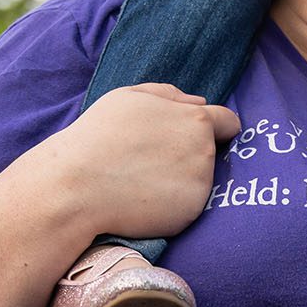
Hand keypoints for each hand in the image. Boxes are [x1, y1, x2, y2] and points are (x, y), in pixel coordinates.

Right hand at [45, 84, 240, 240]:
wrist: (77, 186)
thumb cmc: (99, 136)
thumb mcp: (128, 97)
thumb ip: (169, 95)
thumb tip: (200, 102)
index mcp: (195, 118)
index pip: (228, 122)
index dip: (217, 129)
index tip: (203, 138)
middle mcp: (205, 149)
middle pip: (211, 151)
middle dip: (191, 153)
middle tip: (154, 160)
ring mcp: (201, 182)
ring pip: (199, 178)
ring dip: (181, 178)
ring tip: (143, 179)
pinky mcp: (191, 211)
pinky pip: (187, 204)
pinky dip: (172, 203)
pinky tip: (144, 199)